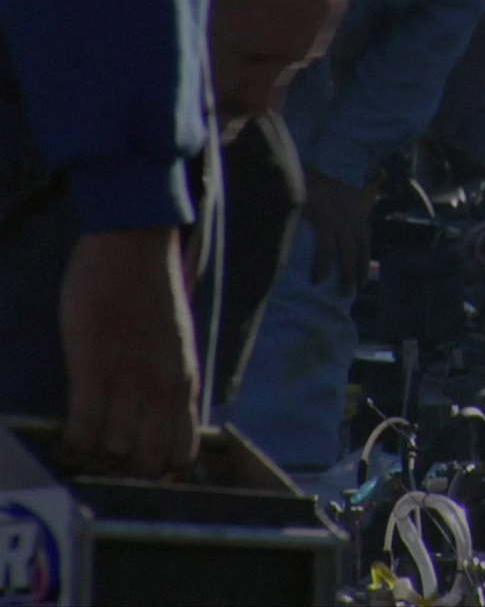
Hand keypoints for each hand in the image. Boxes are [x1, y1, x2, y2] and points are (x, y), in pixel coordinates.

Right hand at [59, 227, 200, 477]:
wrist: (135, 247)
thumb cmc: (152, 291)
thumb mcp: (177, 343)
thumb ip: (171, 379)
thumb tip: (161, 412)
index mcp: (185, 381)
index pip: (183, 449)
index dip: (161, 464)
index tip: (141, 463)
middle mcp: (162, 388)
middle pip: (148, 458)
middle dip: (127, 463)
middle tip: (109, 453)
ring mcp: (128, 379)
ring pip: (115, 447)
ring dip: (100, 449)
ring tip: (90, 437)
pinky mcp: (92, 366)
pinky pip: (84, 427)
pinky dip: (76, 441)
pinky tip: (71, 437)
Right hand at [303, 164, 371, 293]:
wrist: (284, 163)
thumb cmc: (298, 179)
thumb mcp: (324, 190)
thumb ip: (333, 206)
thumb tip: (333, 234)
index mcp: (351, 199)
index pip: (364, 231)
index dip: (365, 253)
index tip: (364, 272)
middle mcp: (348, 204)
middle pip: (361, 242)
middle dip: (360, 267)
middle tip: (356, 287)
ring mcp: (336, 208)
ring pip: (348, 248)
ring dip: (347, 272)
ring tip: (344, 290)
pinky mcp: (322, 212)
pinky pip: (328, 245)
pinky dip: (325, 263)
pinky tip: (320, 277)